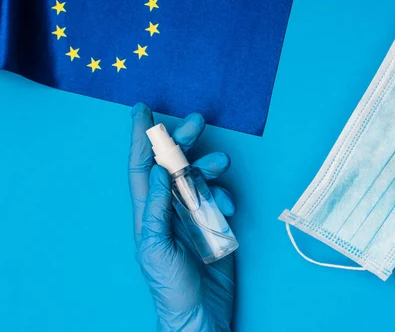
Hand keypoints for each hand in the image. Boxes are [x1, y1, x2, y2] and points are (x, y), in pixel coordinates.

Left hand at [128, 103, 235, 331]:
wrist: (201, 312)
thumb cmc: (171, 285)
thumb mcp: (156, 247)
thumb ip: (157, 208)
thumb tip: (158, 171)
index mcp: (149, 212)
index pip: (141, 167)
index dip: (140, 138)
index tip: (141, 110)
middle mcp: (170, 207)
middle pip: (174, 164)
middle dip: (182, 140)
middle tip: (196, 121)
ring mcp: (194, 213)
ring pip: (200, 177)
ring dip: (210, 166)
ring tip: (221, 163)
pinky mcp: (216, 222)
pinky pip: (221, 198)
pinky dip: (226, 196)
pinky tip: (228, 207)